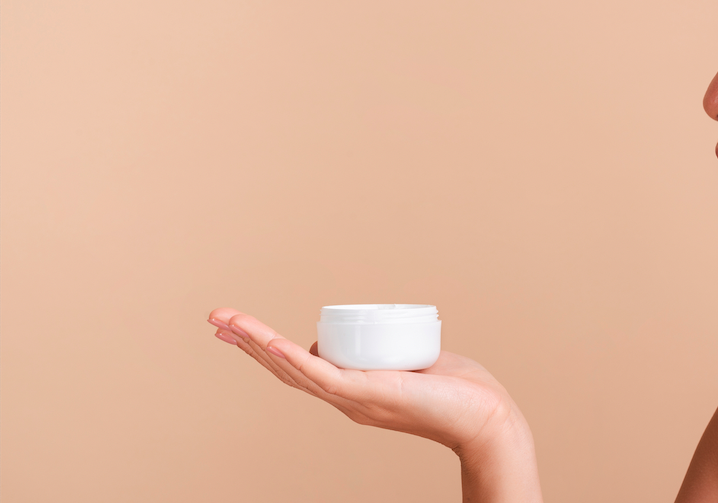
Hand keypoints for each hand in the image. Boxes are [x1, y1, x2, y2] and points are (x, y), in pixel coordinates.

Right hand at [208, 308, 541, 501]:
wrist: (486, 416)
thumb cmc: (461, 391)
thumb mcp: (416, 362)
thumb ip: (396, 350)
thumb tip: (379, 336)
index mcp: (353, 390)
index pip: (300, 367)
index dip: (268, 347)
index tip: (240, 328)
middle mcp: (345, 398)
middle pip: (284, 367)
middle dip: (247, 342)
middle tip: (214, 318)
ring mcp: (352, 398)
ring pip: (293, 368)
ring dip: (255, 343)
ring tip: (224, 321)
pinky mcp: (366, 395)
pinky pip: (320, 374)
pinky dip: (291, 356)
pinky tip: (268, 342)